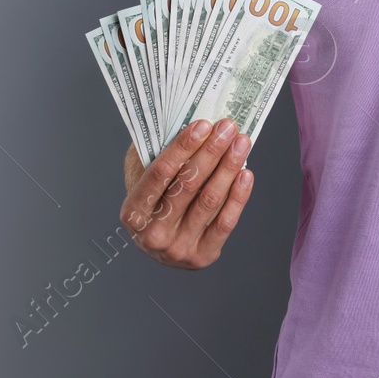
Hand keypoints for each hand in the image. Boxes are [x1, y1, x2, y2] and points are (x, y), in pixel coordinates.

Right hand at [119, 118, 253, 269]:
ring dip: (229, 167)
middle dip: (211, 151)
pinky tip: (246, 173)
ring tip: (241, 143)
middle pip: (187, 185)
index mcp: (133, 212)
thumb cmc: (154, 201)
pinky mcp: (203, 256)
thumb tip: (186, 121)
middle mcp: (152, 234)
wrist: (161, 246)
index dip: (183, 147)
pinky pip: (225, 222)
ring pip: (209, 200)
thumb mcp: (143, 176)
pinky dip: (238, 196)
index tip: (204, 124)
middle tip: (228, 127)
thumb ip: (156, 153)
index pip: (160, 173)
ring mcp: (178, 248)